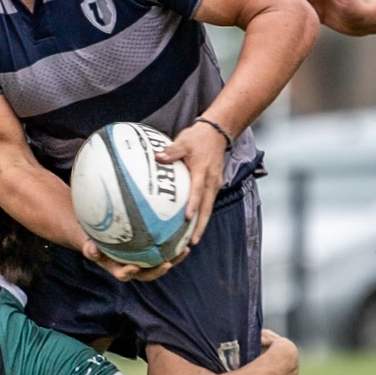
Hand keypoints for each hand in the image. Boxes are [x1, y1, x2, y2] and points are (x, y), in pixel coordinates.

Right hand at [80, 237, 179, 282]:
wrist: (101, 239)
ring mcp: (143, 262)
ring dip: (173, 260)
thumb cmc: (93, 240)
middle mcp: (132, 268)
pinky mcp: (151, 254)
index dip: (129, 272)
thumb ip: (89, 248)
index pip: (124, 274)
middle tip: (167, 264)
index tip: (134, 267)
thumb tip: (92, 248)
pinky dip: (173, 246)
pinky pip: (164, 251)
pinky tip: (183, 235)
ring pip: (160, 263)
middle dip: (158, 271)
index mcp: (117, 268)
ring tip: (185, 251)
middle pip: (147, 274)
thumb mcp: (87, 243)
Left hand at [157, 120, 225, 251]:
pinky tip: (194, 225)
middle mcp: (211, 181)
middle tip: (193, 241)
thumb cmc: (198, 138)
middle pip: (207, 207)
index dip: (193, 205)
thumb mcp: (183, 141)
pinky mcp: (214, 185)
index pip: (198, 191)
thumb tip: (158, 157)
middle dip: (200, 225)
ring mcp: (214, 184)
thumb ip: (171, 151)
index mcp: (203, 171)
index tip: (187, 218)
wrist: (217, 133)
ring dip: (202, 224)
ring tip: (193, 240)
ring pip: (209, 208)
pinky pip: (208, 203)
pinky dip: (202, 215)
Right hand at [285, 0, 374, 34]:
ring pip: (295, 0)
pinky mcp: (317, 14)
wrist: (366, 21)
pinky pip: (300, 12)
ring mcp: (316, 3)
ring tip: (278, 12)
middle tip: (273, 2)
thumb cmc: (357, 4)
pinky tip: (287, 21)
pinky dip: (293, 14)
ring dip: (287, 4)